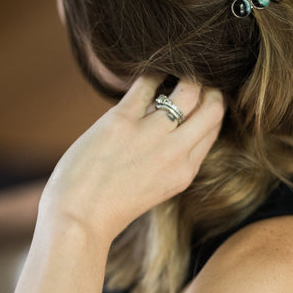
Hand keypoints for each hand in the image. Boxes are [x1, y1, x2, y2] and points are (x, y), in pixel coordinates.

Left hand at [38, 76, 224, 247]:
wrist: (78, 220)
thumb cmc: (114, 204)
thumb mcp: (159, 186)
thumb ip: (174, 157)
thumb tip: (175, 118)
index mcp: (186, 170)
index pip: (214, 126)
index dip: (211, 106)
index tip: (202, 95)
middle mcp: (176, 151)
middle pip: (213, 106)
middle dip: (209, 87)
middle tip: (196, 80)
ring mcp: (151, 134)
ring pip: (188, 89)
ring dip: (187, 75)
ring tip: (175, 72)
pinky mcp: (122, 120)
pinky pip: (147, 83)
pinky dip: (153, 73)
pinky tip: (150, 74)